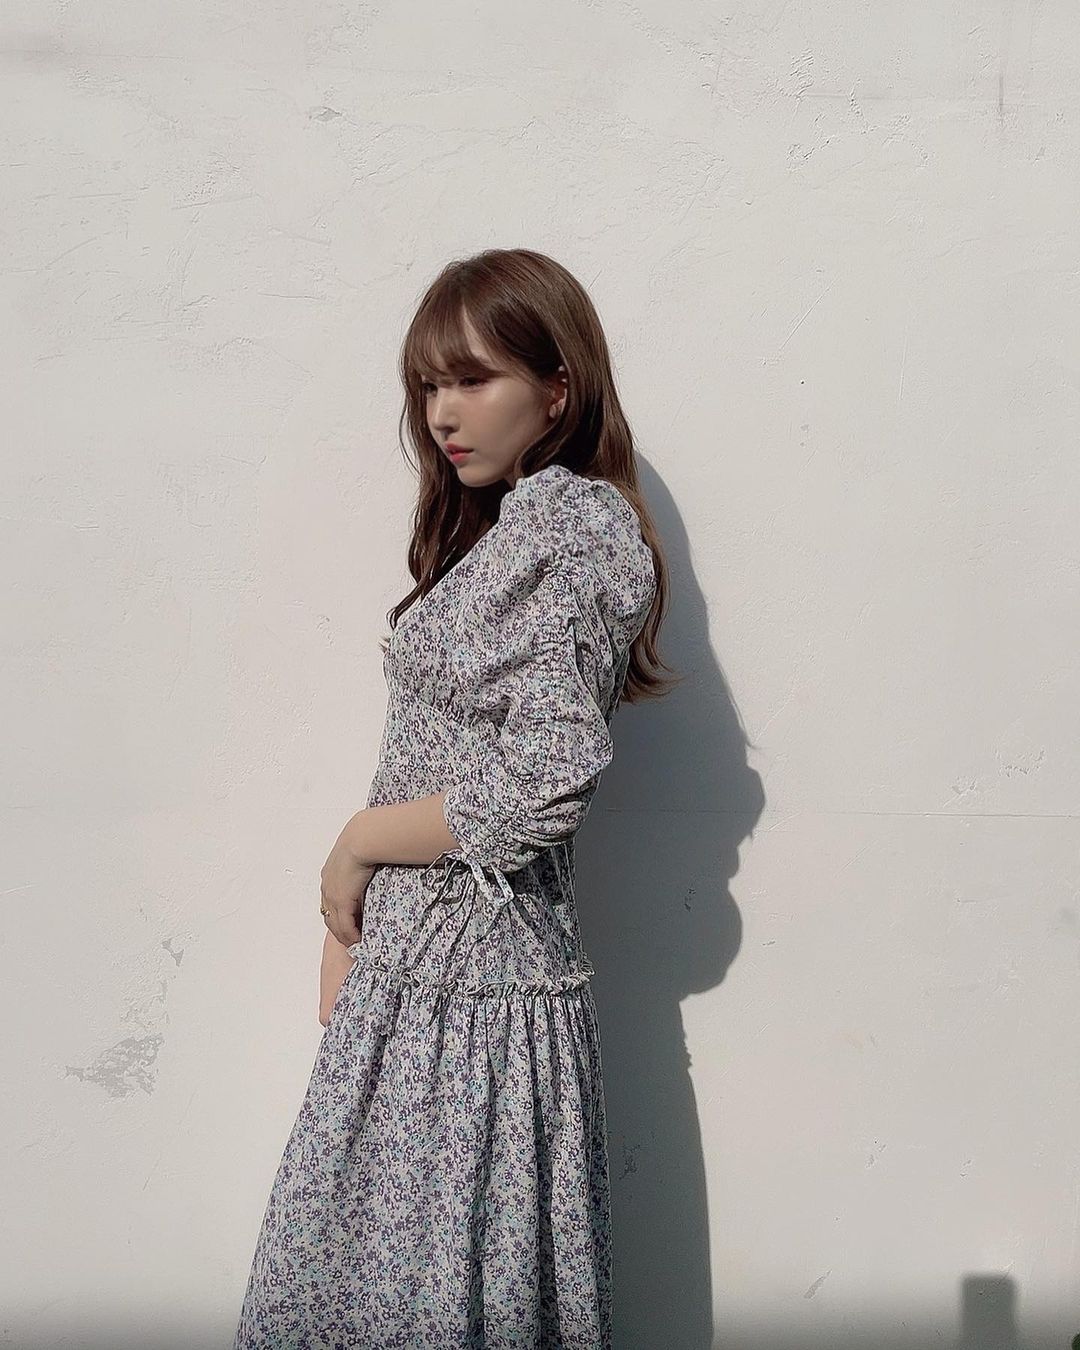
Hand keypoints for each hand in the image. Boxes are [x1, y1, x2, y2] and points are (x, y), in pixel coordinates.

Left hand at [320, 821, 376, 946]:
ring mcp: (332, 896)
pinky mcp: (341, 901)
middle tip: (352, 939)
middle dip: (340, 930)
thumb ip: (362, 866)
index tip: (350, 923)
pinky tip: (359, 941)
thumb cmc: (367, 841)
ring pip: (335, 925)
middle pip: (329, 916)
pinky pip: (344, 926)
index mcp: (329, 875)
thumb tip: (375, 868)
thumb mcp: (360, 855)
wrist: (364, 839)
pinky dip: (351, 936)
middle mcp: (327, 887)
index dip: (339, 915)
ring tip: (356, 943)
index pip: (330, 902)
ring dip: (345, 936)